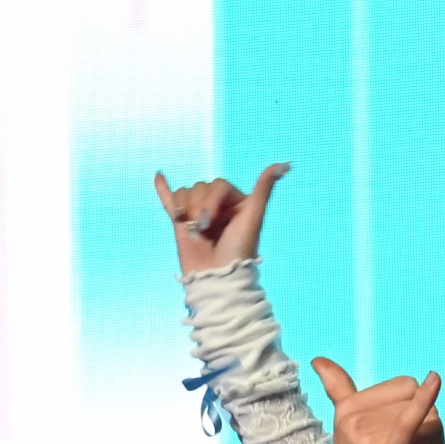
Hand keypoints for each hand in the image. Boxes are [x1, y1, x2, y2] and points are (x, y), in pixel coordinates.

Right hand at [153, 162, 287, 276]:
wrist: (216, 279)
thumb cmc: (238, 251)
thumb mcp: (253, 218)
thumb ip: (263, 190)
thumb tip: (285, 164)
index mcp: (236, 202)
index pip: (217, 185)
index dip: (212, 199)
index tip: (212, 221)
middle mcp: (218, 205)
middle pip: (199, 187)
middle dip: (199, 206)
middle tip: (203, 229)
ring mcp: (198, 213)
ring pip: (184, 193)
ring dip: (185, 208)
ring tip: (192, 230)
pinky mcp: (181, 223)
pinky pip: (170, 199)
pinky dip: (164, 189)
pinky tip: (159, 176)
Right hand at [309, 358, 444, 443]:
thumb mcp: (349, 438)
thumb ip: (339, 397)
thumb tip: (319, 361)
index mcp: (345, 411)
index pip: (399, 388)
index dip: (413, 399)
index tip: (334, 365)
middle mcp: (352, 419)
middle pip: (419, 398)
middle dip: (430, 427)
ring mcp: (368, 438)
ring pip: (429, 417)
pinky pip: (413, 420)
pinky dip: (427, 400)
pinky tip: (436, 381)